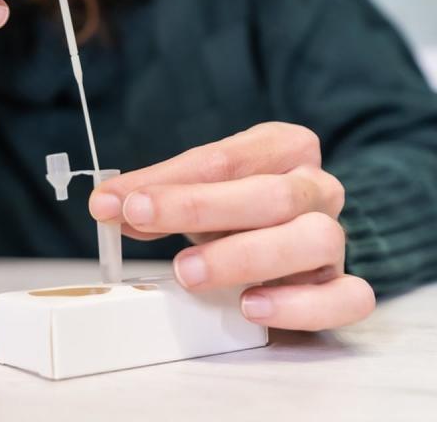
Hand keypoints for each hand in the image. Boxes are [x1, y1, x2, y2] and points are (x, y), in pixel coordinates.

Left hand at [89, 122, 375, 330]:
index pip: (230, 157)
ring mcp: (335, 240)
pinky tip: (251, 306)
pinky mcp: (343, 288)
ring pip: (316, 239)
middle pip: (273, 194)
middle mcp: (318, 189)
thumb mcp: (194, 192)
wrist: (281, 247)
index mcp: (284, 148)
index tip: (122, 200)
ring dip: (246, 257)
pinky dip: (300, 305)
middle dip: (200, 207)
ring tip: (187, 273)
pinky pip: (347, 298)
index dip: (172, 179)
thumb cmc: (234, 212)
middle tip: (141, 220)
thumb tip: (107, 205)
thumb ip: (154, 196)